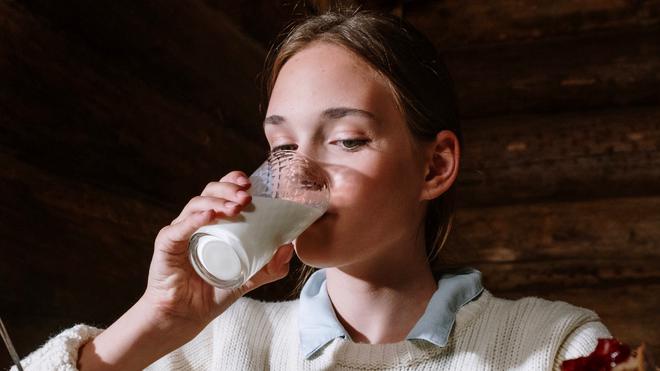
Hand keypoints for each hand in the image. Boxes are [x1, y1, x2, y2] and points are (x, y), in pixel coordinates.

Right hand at [78, 170, 295, 369]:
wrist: (185, 317)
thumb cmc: (211, 293)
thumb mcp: (248, 279)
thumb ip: (269, 267)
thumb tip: (289, 246)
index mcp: (213, 224)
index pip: (221, 193)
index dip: (233, 182)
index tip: (251, 184)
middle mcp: (195, 222)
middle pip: (209, 192)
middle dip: (229, 190)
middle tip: (247, 197)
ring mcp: (180, 231)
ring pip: (196, 205)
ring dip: (217, 202)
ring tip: (236, 208)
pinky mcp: (166, 245)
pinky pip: (179, 227)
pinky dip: (194, 219)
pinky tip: (209, 216)